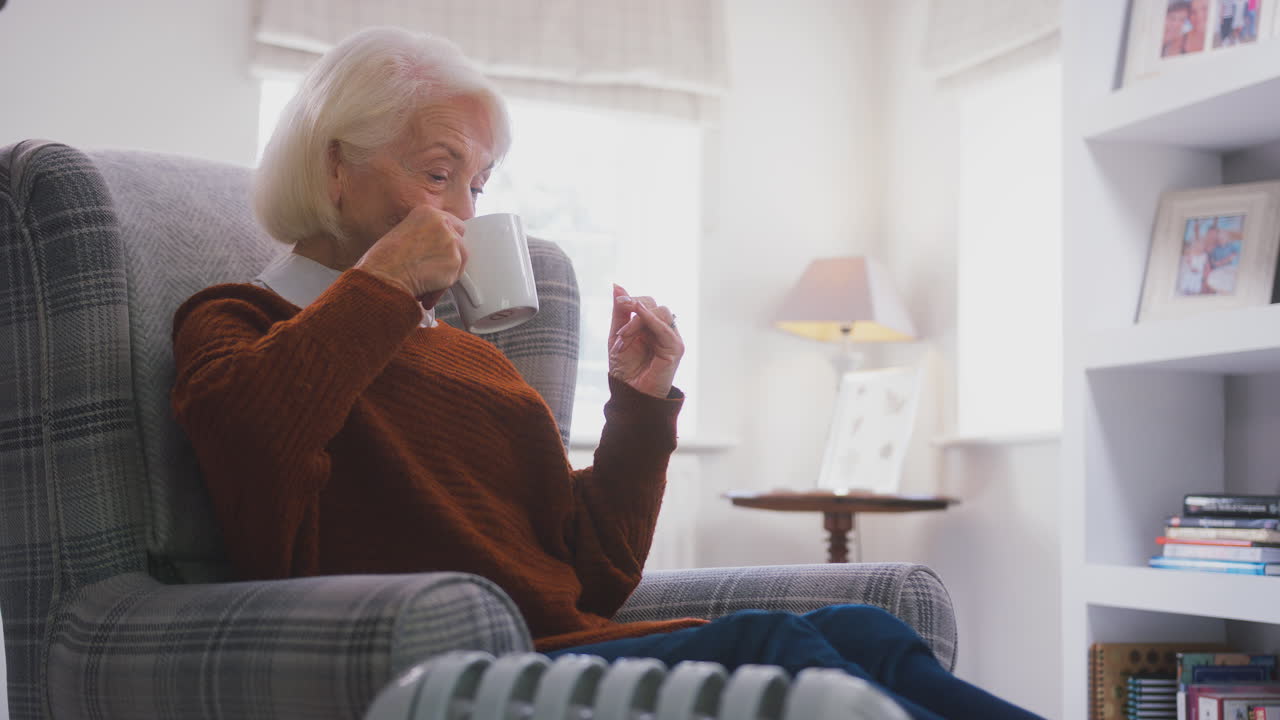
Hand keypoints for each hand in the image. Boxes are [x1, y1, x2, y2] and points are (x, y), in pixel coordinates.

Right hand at [353, 205, 467, 307]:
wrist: (384, 275)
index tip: (439, 250)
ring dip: (446, 272)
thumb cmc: (384, 260)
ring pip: (460, 258)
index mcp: (427, 212)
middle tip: (435, 267)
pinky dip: (442, 286)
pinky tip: (427, 290)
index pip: (451, 223)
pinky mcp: (455, 260)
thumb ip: (425, 235)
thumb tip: (436, 247)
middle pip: (460, 239)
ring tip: (426, 284)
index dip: (446, 240)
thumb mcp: (403, 233)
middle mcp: (442, 223)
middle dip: (451, 254)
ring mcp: (451, 241)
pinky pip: (455, 276)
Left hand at [608, 284, 683, 397]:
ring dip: (638, 321)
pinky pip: (665, 327)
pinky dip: (651, 319)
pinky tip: (640, 315)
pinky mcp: (676, 348)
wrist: (629, 393)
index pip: (646, 302)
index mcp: (650, 326)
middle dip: (633, 312)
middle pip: (654, 304)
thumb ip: (620, 311)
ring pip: (661, 312)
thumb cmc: (624, 368)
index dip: (632, 300)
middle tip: (619, 331)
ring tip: (623, 339)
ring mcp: (671, 338)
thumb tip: (616, 284)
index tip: (619, 304)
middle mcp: (662, 330)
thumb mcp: (617, 335)